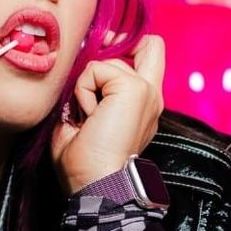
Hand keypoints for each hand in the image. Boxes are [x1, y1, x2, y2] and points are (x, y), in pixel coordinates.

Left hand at [51, 33, 165, 194]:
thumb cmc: (85, 166)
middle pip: (151, 45)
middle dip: (117, 49)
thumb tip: (79, 71)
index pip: (149, 57)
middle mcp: (151, 97)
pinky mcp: (135, 89)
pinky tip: (87, 116)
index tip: (102, 59)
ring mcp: (147, 91)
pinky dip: (83, 90)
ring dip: (88, 84)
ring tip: (87, 116)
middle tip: (93, 76)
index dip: (126, 48)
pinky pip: (96, 69)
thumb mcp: (84, 122)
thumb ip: (90, 93)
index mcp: (143, 107)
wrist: (97, 185)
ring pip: (111, 61)